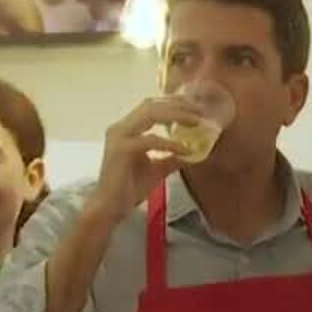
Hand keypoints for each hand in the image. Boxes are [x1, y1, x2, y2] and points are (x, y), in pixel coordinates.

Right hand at [84, 97, 208, 220]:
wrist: (110, 207)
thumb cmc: (129, 189)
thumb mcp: (157, 169)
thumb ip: (172, 157)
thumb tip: (194, 151)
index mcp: (127, 128)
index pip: (151, 106)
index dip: (174, 103)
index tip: (196, 108)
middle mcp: (121, 127)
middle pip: (152, 105)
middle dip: (178, 104)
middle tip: (201, 111)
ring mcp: (119, 136)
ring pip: (150, 114)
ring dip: (176, 115)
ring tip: (197, 122)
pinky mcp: (122, 149)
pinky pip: (151, 140)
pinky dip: (170, 144)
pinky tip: (185, 149)